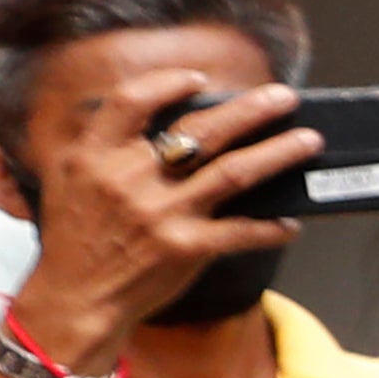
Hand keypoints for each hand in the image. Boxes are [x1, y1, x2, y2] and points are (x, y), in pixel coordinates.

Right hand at [14, 64, 318, 367]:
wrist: (75, 298)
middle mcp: (128, 179)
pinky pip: (242, 231)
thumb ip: (103, 143)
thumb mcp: (69, 178)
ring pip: (234, 172)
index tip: (200, 80)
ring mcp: (161, 213)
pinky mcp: (186, 248)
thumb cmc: (77, 237)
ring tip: (309, 140)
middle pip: (201, 130)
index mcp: (94, 155)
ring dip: (278, 153)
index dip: (168, 83)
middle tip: (284, 96)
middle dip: (251, 110)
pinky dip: (271, 227)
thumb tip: (153, 111)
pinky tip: (291, 223)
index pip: (132, 101)